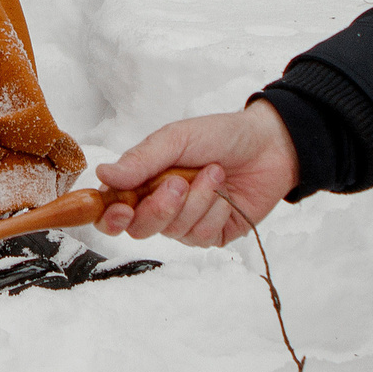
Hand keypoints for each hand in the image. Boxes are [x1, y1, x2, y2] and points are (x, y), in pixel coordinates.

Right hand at [93, 103, 298, 247]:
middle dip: (160, 207)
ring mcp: (186, 222)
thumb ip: (140, 160)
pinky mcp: (213, 234)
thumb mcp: (176, 138)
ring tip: (214, 173)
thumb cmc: (220, 135)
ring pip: (174, 231)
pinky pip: (202, 236)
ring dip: (196, 202)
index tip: (121, 210)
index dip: (110, 216)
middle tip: (178, 182)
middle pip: (139, 228)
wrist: (269, 145)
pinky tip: (226, 193)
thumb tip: (103, 174)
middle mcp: (160, 204)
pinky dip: (215, 212)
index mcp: (143, 180)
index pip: (112, 209)